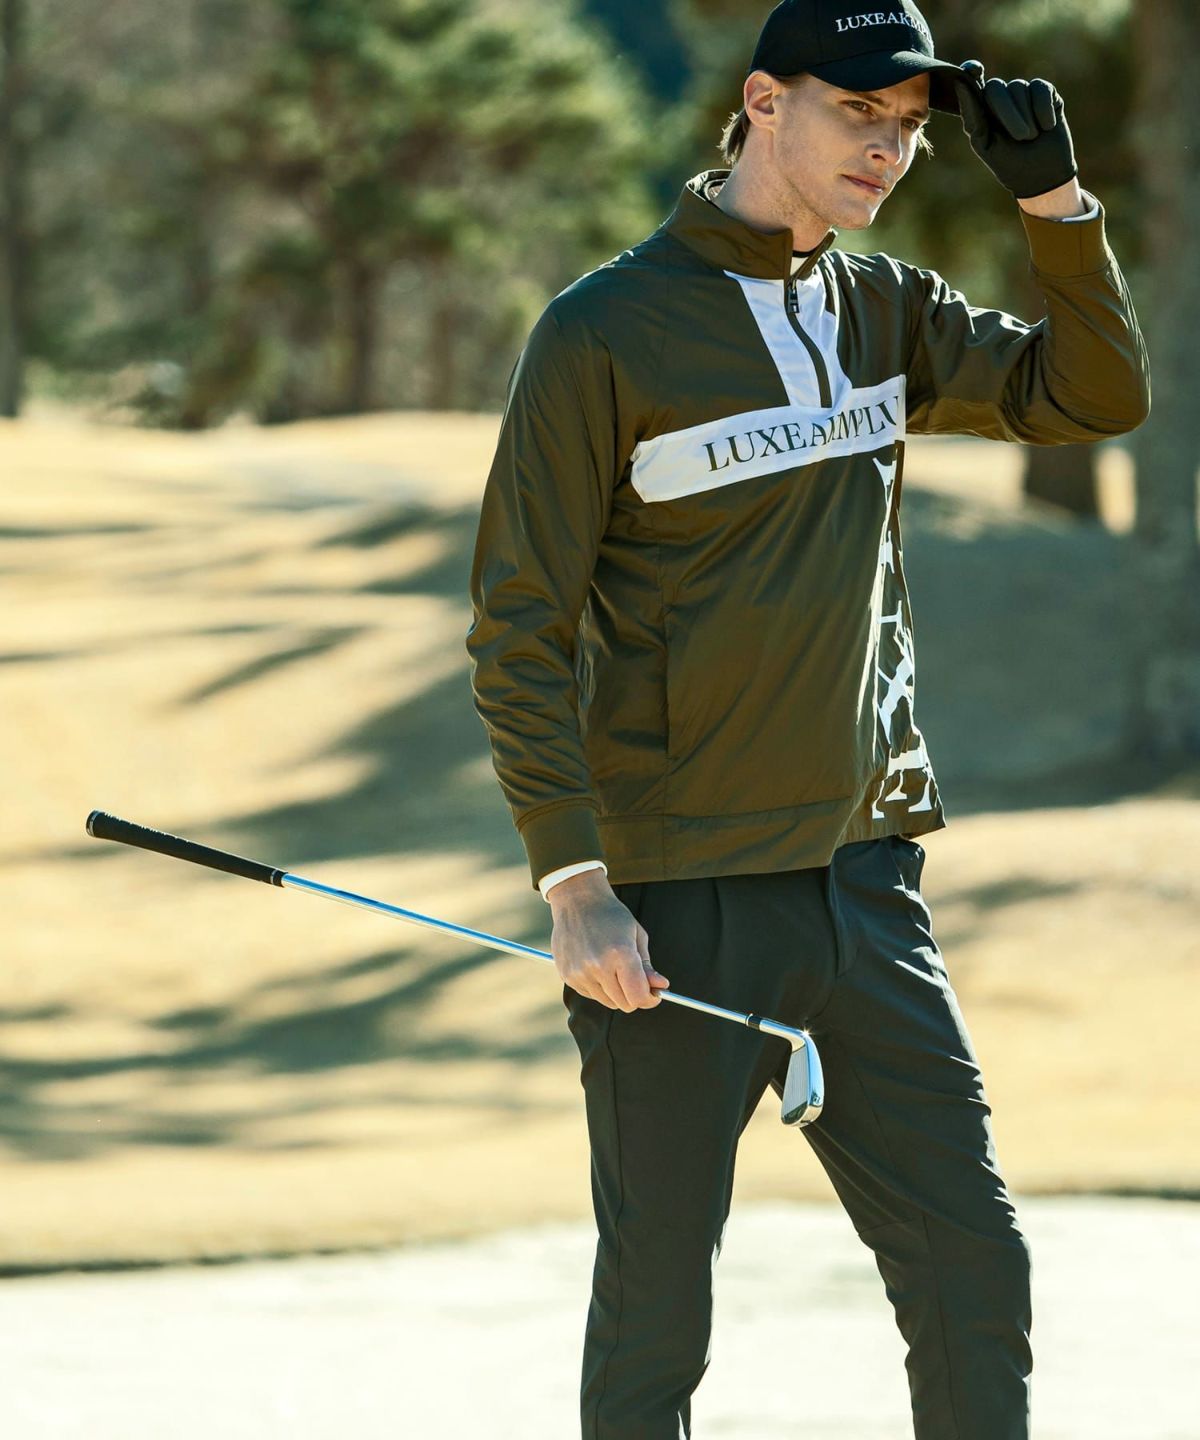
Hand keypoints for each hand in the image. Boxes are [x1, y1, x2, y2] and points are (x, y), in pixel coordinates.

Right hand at [549, 871, 669, 1011]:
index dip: (650, 999)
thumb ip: (647, 966)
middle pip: (624, 1004)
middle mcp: (598, 966)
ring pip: (608, 1002)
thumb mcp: (636, 935)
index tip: (654, 994)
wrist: (577, 900)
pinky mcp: (567, 976)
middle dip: (635, 996)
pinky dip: (600, 988)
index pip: (638, 996)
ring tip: (614, 968)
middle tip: (637, 981)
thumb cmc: (611, 915)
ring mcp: (580, 973)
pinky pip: (591, 995)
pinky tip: (598, 966)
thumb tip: (661, 987)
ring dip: (617, 992)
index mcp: (620, 953)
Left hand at [951, 59, 1077, 200]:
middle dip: (1008, 113)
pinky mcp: (1046, 92)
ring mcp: (1024, 93)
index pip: (974, 82)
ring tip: (1032, 137)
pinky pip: (1041, 89)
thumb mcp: (985, 144)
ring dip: (1027, 118)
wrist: (1042, 175)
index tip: (975, 69)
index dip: (972, 72)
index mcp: (983, 110)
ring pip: (1019, 88)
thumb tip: (961, 84)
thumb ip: (972, 117)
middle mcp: (1002, 97)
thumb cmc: (1009, 164)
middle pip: (996, 87)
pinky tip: (1047, 127)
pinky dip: (1043, 110)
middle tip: (1021, 137)